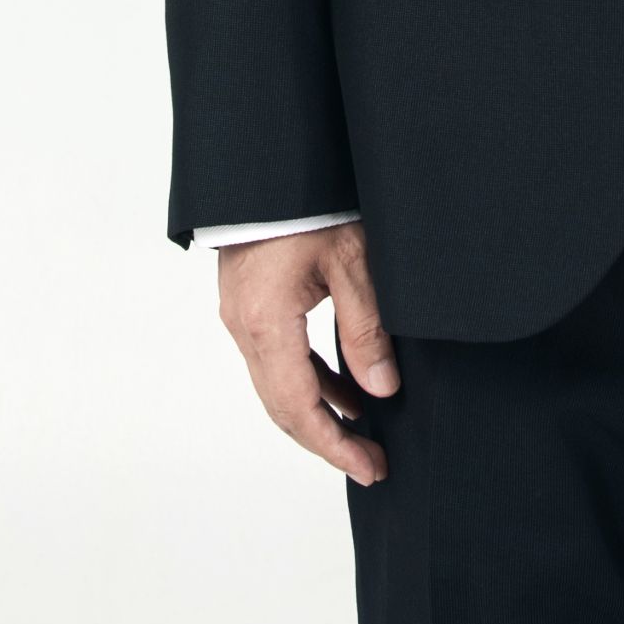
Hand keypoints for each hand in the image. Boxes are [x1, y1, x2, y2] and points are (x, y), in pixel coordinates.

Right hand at [216, 220, 399, 484]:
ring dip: (318, 409)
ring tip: (364, 431)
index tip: (369, 469)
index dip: (333, 445)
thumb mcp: (353, 259)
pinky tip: (344, 385)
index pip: (297, 407)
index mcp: (265, 321)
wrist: (270, 155)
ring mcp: (241, 311)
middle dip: (327, 438)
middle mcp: (243, 324)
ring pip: (277, 381)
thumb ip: (367, 327)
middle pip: (281, 404)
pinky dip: (309, 376)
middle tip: (371, 464)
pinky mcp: (249, 297)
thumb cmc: (311, 198)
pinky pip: (276, 354)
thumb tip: (382, 390)